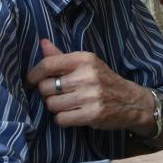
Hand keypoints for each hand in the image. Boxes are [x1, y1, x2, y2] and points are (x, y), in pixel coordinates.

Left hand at [25, 39, 153, 133]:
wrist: (132, 101)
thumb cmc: (104, 81)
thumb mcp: (87, 64)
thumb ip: (62, 56)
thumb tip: (42, 43)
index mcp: (85, 59)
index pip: (48, 64)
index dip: (33, 74)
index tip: (30, 81)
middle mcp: (87, 75)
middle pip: (46, 87)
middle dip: (47, 94)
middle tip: (58, 94)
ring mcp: (90, 96)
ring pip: (52, 105)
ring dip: (55, 107)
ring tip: (68, 104)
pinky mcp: (92, 114)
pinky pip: (61, 119)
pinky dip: (63, 119)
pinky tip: (73, 114)